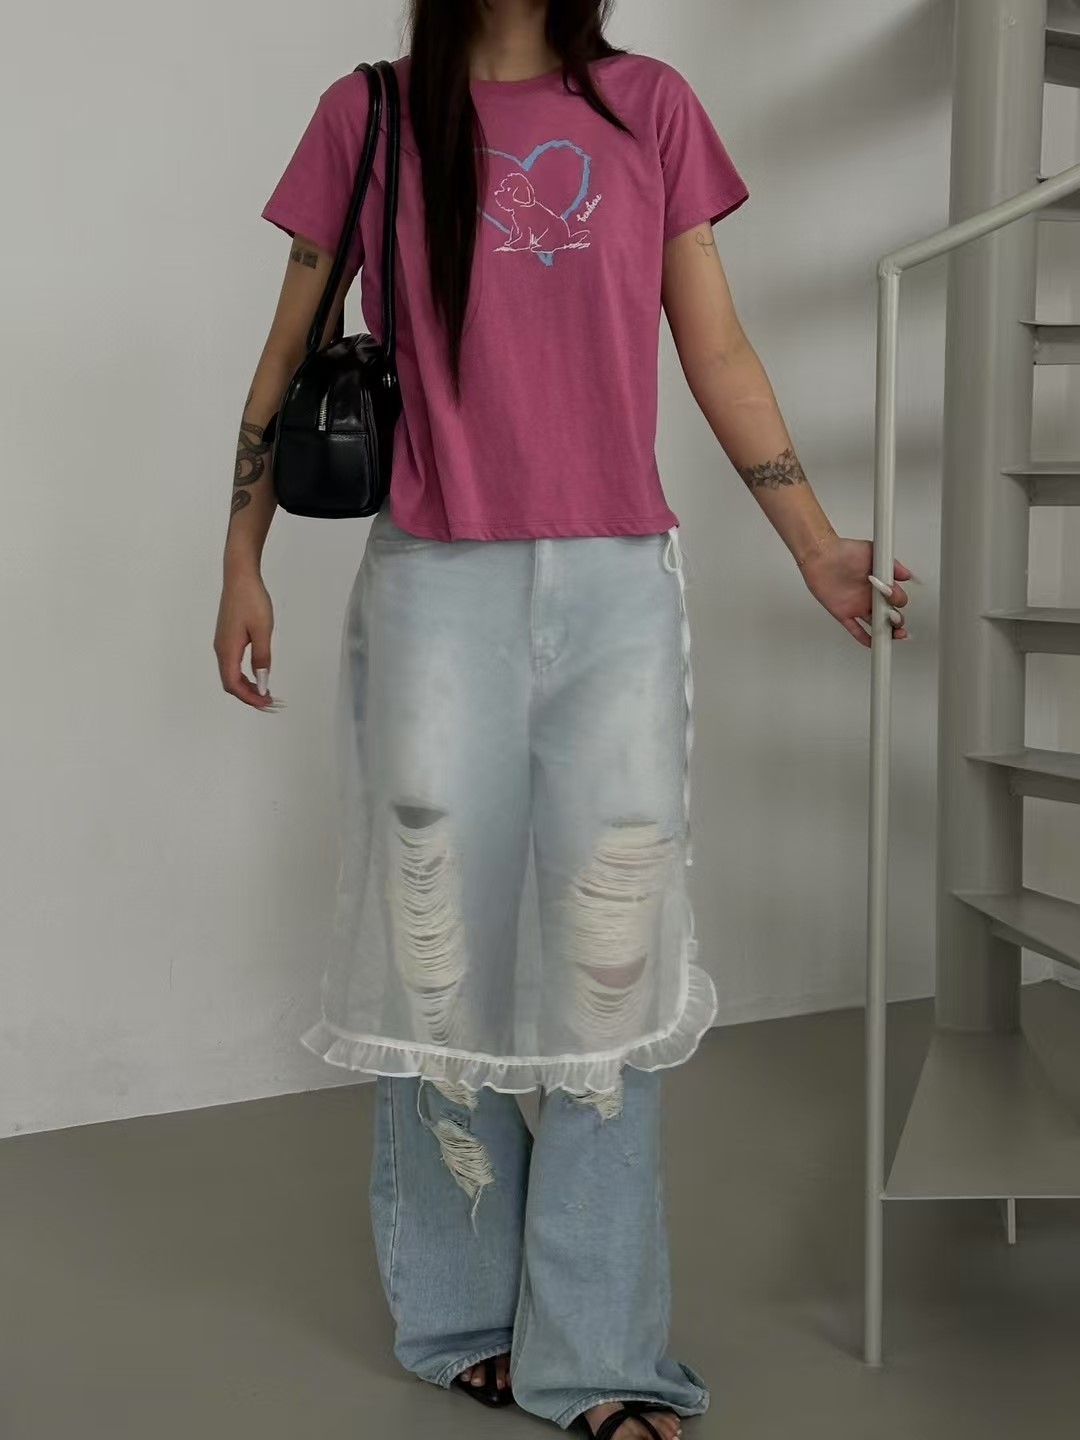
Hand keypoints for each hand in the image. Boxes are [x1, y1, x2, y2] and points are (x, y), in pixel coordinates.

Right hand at [214, 568, 279, 708]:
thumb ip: (262, 658)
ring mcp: (222, 642)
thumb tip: (262, 682)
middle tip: (269, 702)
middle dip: (248, 695)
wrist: (240, 576)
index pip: (233, 684)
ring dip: (247, 686)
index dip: (249, 698)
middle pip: (230, 683)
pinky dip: (244, 674)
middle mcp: (221, 648)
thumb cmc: (252, 600)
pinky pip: (232, 663)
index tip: (266, 703)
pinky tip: (258, 674)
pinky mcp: (226, 636)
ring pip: (230, 674)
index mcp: (227, 649)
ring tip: (265, 692)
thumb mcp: (263, 630)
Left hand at [798, 535, 910, 647]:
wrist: (821, 555)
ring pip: (877, 625)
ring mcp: (858, 606)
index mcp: (879, 585)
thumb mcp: (873, 553)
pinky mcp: (843, 613)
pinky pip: (855, 630)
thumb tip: (907, 574)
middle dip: (897, 621)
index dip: (897, 599)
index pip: (896, 599)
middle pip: (890, 615)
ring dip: (887, 632)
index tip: (892, 595)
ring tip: (893, 635)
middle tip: (894, 618)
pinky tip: (873, 643)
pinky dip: (864, 638)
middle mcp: (870, 597)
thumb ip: (891, 565)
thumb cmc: (845, 551)